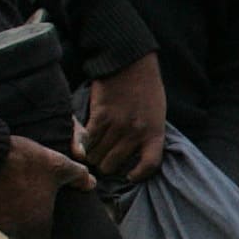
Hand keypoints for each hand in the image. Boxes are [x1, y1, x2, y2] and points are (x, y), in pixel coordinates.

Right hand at [0, 134, 93, 238]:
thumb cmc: (25, 162)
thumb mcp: (58, 164)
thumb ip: (78, 176)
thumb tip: (91, 183)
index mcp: (36, 225)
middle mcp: (14, 229)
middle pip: (21, 238)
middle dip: (26, 231)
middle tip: (31, 214)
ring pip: (5, 226)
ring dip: (9, 218)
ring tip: (14, 198)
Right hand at [79, 52, 165, 181]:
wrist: (130, 62)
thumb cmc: (146, 87)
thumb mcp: (157, 113)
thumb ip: (148, 134)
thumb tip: (135, 154)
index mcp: (155, 132)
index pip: (150, 164)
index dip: (139, 175)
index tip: (130, 176)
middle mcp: (136, 132)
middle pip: (113, 165)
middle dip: (105, 166)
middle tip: (101, 161)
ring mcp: (118, 125)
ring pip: (97, 155)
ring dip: (91, 156)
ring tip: (91, 152)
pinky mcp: (100, 116)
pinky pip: (87, 141)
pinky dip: (81, 145)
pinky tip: (81, 146)